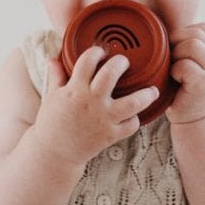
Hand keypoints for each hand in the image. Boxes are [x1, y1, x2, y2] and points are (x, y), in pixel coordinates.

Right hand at [32, 46, 156, 165]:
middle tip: (124, 63)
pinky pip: (131, 125)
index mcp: (75, 90)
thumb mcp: (51, 97)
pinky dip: (135, 120)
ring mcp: (103, 119)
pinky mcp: (110, 135)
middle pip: (111, 74)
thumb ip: (56, 76)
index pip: (87, 61)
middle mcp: (91, 102)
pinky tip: (134, 115)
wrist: (54, 153)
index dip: (95, 52)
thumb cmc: (51, 123)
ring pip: (132, 102)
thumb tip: (53, 58)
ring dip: (146, 94)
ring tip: (153, 90)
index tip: (100, 52)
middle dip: (121, 63)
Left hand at [166, 23, 204, 124]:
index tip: (175, 51)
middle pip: (197, 33)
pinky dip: (176, 70)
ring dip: (178, 54)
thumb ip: (181, 47)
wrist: (195, 119)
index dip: (184, 34)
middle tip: (171, 60)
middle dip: (178, 42)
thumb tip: (157, 30)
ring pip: (193, 45)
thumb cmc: (182, 90)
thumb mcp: (185, 63)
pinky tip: (175, 80)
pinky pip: (186, 65)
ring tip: (174, 69)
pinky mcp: (204, 84)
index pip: (202, 28)